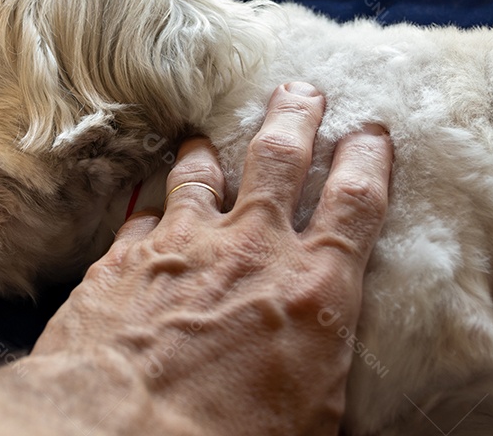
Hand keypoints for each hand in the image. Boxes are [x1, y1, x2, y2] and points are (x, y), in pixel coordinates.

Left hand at [32, 82, 391, 435]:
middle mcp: (251, 249)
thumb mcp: (313, 417)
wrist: (120, 432)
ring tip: (205, 140)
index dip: (367, 159)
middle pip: (280, 158)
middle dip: (295, 116)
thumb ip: (321, 362)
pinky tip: (149, 204)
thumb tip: (322, 361)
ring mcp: (184, 245)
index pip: (354, 202)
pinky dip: (152, 206)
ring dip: (208, 153)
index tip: (371, 132)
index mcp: (313, 288)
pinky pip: (144, 213)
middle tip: (301, 90)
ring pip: (201, 172)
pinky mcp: (126, 257)